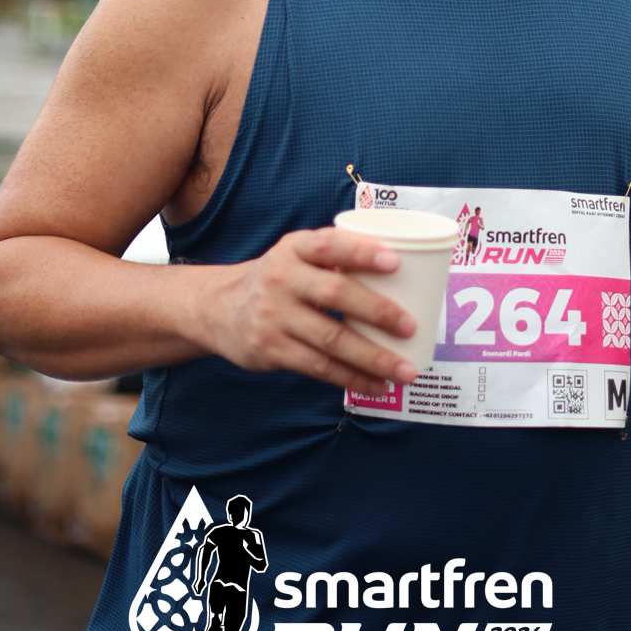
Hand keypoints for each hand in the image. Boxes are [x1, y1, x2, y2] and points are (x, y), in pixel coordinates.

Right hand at [189, 227, 419, 395]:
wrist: (219, 309)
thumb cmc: (280, 279)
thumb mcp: (297, 256)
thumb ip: (336, 260)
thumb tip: (405, 274)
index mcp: (295, 248)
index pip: (330, 245)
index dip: (361, 252)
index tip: (395, 262)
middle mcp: (282, 278)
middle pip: (335, 294)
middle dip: (377, 312)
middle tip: (410, 325)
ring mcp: (274, 316)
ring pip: (331, 339)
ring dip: (373, 357)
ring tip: (405, 370)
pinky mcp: (271, 350)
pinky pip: (319, 367)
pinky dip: (351, 378)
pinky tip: (376, 385)